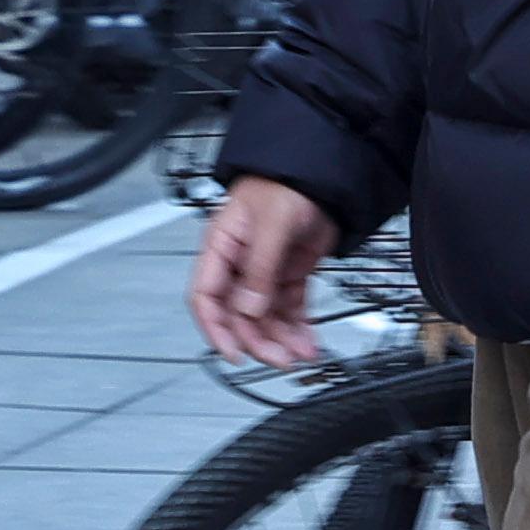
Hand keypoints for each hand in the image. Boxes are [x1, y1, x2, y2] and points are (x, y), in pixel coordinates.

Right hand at [190, 175, 342, 368]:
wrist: (324, 171)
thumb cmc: (288, 180)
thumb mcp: (273, 222)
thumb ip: (260, 267)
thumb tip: (248, 308)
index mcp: (222, 246)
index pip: (206, 296)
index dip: (216, 328)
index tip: (233, 352)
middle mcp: (240, 262)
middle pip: (239, 315)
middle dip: (258, 340)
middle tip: (278, 358)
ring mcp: (265, 269)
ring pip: (266, 317)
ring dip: (281, 339)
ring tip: (299, 354)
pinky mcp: (290, 273)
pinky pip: (290, 308)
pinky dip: (299, 327)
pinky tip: (308, 341)